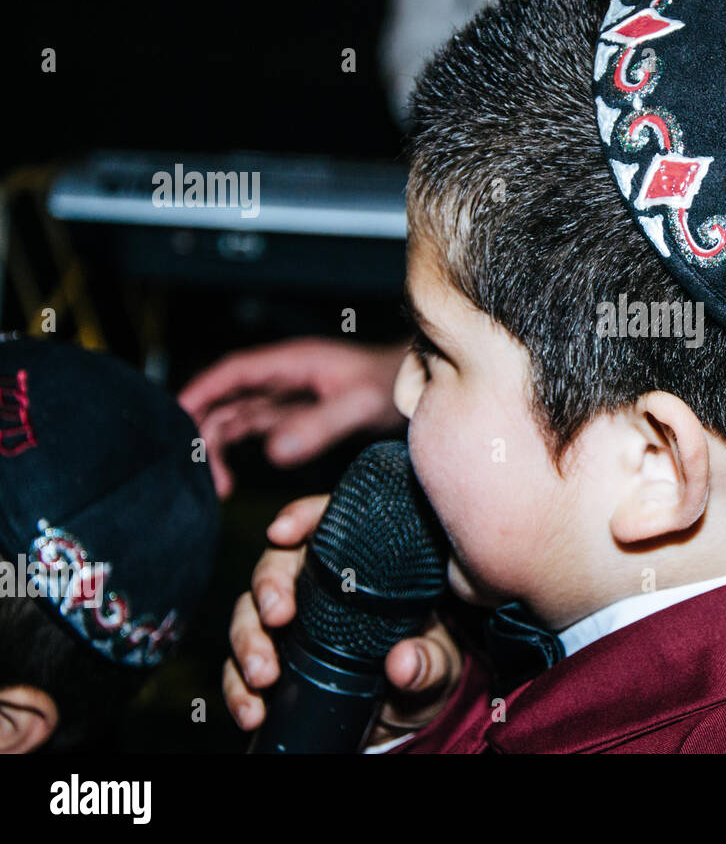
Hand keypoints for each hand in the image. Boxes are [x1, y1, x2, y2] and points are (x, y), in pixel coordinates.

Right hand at [180, 338, 409, 497]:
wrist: (425, 390)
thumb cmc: (399, 384)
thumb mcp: (361, 406)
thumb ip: (321, 426)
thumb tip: (274, 453)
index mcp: (295, 363)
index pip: (234, 372)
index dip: (200, 392)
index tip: (173, 418)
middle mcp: (287, 378)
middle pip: (227, 399)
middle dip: (205, 432)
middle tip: (201, 475)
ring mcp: (291, 397)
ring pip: (238, 418)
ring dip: (219, 448)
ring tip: (218, 488)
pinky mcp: (300, 417)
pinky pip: (256, 431)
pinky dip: (237, 452)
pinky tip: (232, 480)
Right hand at [222, 494, 462, 749]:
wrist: (406, 713)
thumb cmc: (423, 664)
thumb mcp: (438, 663)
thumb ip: (429, 660)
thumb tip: (403, 664)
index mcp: (360, 566)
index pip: (328, 526)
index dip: (301, 518)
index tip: (283, 532)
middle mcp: (318, 587)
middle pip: (276, 565)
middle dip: (268, 585)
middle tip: (276, 615)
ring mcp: (290, 625)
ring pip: (249, 614)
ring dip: (247, 641)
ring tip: (263, 674)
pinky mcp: (273, 662)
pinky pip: (239, 669)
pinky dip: (237, 689)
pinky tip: (250, 709)